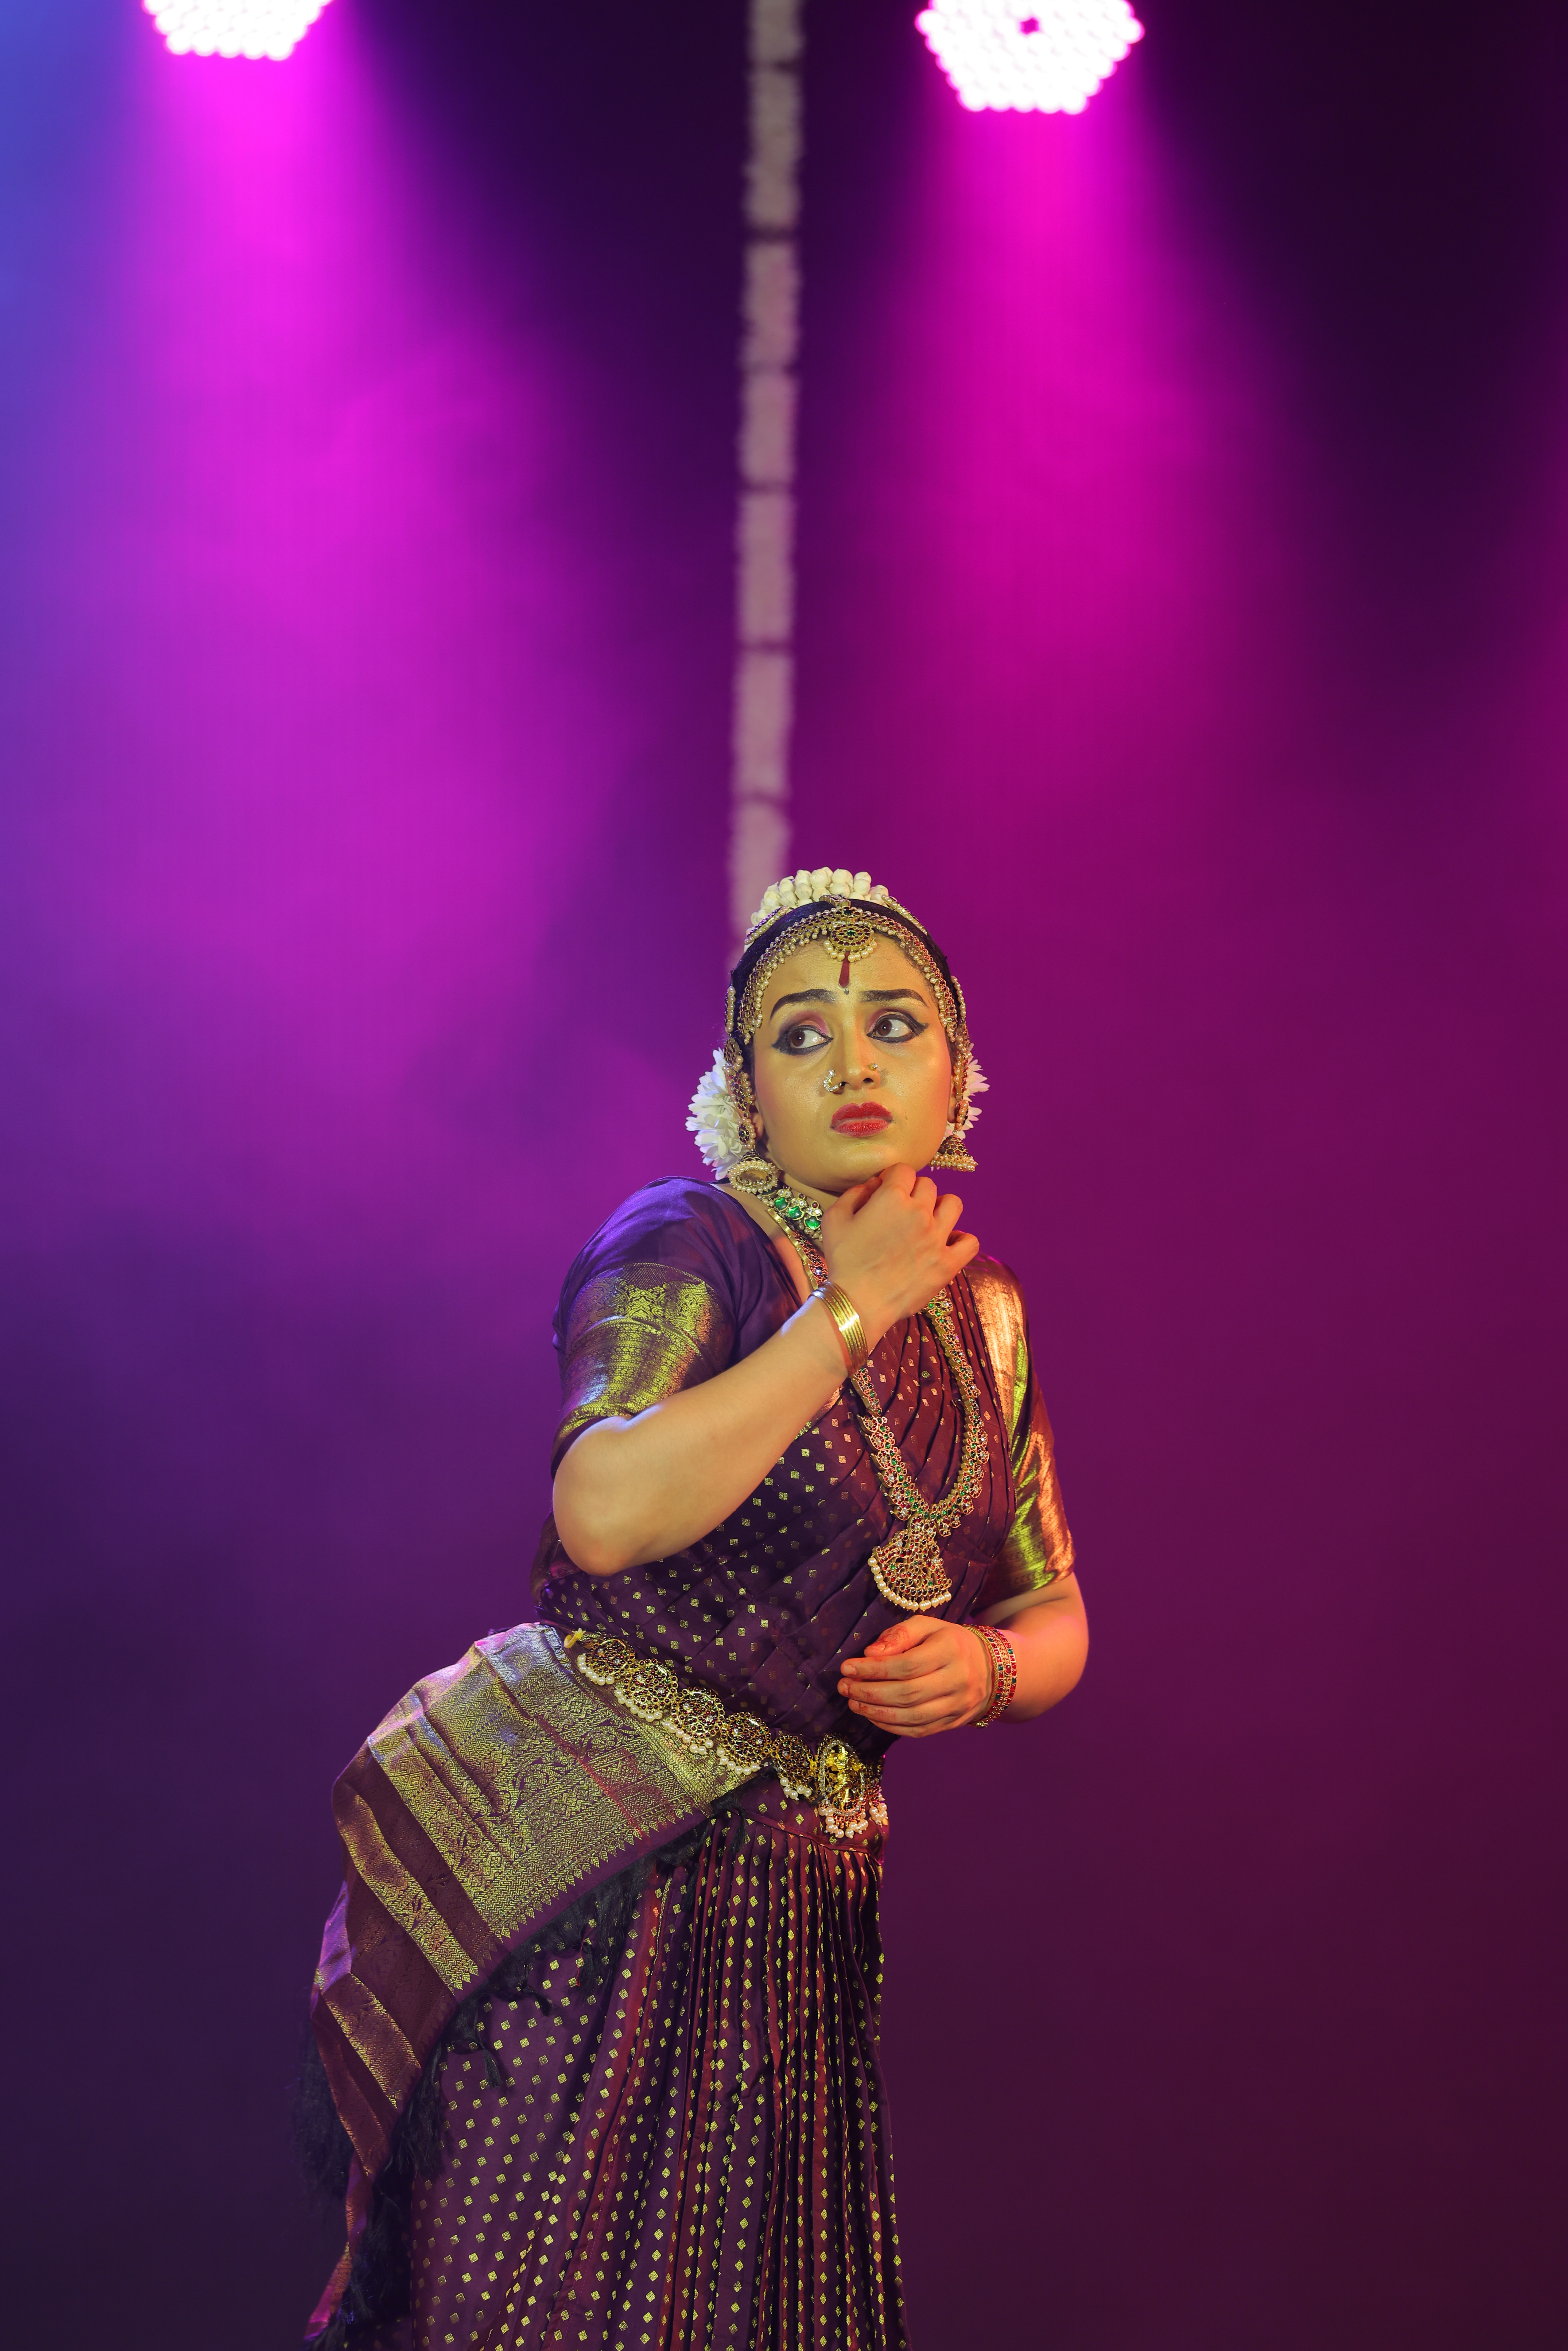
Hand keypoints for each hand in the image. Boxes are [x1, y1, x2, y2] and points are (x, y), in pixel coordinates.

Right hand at [819, 1165, 978, 1345]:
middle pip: (928, 1185)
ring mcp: (937, 1238)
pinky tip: (947, 1243)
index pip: (903, 1170)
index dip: (893, 1178)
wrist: (858, 1302)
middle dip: (914, 1192)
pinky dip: (962, 1240)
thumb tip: (873, 1184)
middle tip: (902, 1210)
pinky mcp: (948, 1263)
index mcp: (892, 1198)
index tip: (886, 1191)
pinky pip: (970, 1242)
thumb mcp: (835, 1219)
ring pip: (953, 1204)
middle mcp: (919, 1213)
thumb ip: (854, 1193)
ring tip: (928, 1221)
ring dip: (941, 1208)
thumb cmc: (843, 1261)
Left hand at [837, 1615, 990, 1737]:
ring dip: (876, 1712)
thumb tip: (871, 1653)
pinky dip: (892, 1726)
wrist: (991, 1668)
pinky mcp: (954, 1723)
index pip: (907, 1664)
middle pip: (908, 1693)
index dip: (874, 1669)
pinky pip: (920, 1731)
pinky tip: (873, 1716)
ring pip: (913, 1716)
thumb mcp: (928, 1626)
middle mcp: (958, 1680)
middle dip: (870, 1692)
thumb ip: (900, 1634)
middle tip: (844, 1687)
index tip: (847, 1667)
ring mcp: (958, 1706)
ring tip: (853, 1702)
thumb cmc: (949, 1642)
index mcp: (951, 1650)